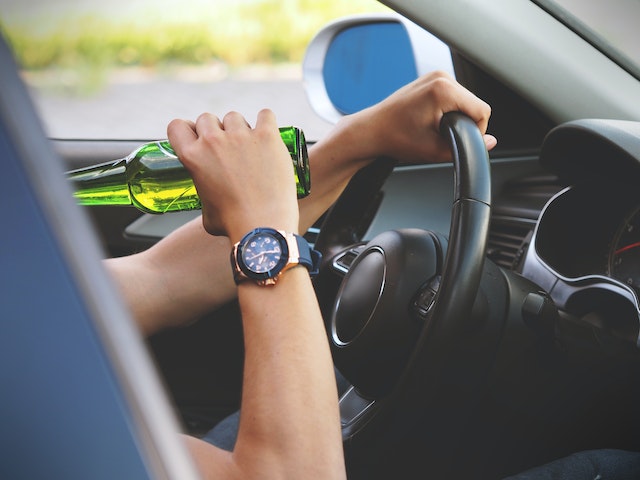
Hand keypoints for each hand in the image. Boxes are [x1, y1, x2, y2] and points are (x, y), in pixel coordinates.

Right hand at [167, 109, 299, 242]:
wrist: (263, 226)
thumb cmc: (234, 224)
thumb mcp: (205, 210)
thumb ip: (205, 192)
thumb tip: (212, 196)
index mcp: (193, 157)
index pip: (177, 126)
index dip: (188, 130)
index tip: (198, 137)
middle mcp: (213, 141)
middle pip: (207, 118)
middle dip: (216, 131)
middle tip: (228, 149)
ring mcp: (241, 136)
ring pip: (235, 117)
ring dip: (240, 129)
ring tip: (251, 149)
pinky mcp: (267, 136)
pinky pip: (265, 115)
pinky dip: (266, 123)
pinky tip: (268, 136)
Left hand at [345, 71, 495, 163]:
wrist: (372, 131)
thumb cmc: (395, 138)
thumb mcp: (435, 150)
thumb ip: (467, 147)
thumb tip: (490, 142)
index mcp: (444, 89)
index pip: (482, 110)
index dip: (477, 131)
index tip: (460, 141)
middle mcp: (441, 77)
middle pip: (474, 103)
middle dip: (465, 123)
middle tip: (442, 136)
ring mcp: (435, 76)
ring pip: (464, 100)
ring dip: (456, 116)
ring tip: (433, 128)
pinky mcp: (430, 79)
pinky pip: (452, 96)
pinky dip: (448, 109)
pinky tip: (431, 120)